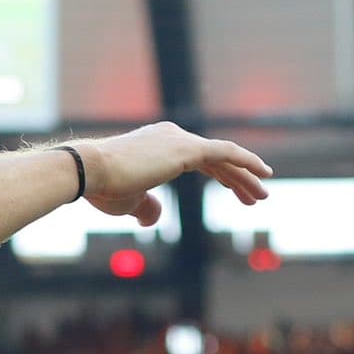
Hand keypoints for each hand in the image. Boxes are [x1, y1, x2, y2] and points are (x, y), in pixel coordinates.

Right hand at [77, 122, 272, 225]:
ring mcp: (180, 139)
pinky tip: (264, 174)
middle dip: (237, 178)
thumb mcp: (128, 200)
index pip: (198, 159)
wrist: (89, 171)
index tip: (235, 191)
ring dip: (245, 177)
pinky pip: (226, 153)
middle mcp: (172, 136)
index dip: (220, 175)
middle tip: (255, 196)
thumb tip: (155, 218)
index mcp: (158, 144)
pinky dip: (246, 162)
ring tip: (263, 195)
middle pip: (215, 158)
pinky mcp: (187, 148)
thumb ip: (146, 206)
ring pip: (224, 158)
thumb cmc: (103, 187)